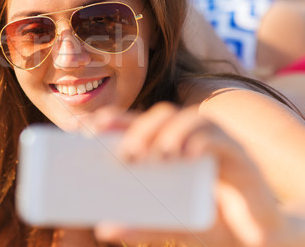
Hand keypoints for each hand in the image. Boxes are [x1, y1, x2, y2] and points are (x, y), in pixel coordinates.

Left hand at [86, 103, 290, 246]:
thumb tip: (104, 228)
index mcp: (171, 150)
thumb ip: (144, 225)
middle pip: (163, 116)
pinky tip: (188, 154)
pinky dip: (203, 142)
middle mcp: (192, 140)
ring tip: (156, 154)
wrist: (258, 240)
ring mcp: (217, 144)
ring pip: (192, 119)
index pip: (140, 125)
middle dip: (141, 128)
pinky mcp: (241, 158)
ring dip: (171, 132)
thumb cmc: (212, 224)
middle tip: (127, 152)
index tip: (92, 125)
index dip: (118, 119)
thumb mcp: (173, 223)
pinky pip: (222, 140)